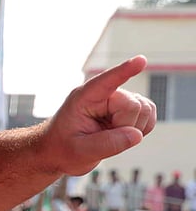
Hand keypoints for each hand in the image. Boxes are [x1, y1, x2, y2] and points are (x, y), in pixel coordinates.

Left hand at [41, 56, 154, 174]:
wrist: (60, 150)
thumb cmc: (64, 147)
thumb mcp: (80, 151)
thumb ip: (107, 144)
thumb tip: (136, 135)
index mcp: (84, 97)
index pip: (106, 81)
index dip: (124, 71)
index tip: (141, 60)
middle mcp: (104, 94)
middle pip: (134, 106)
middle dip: (125, 126)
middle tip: (102, 137)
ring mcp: (119, 99)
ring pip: (146, 109)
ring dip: (133, 129)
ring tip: (109, 135)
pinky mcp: (131, 107)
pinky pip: (150, 115)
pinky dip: (142, 129)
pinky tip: (122, 134)